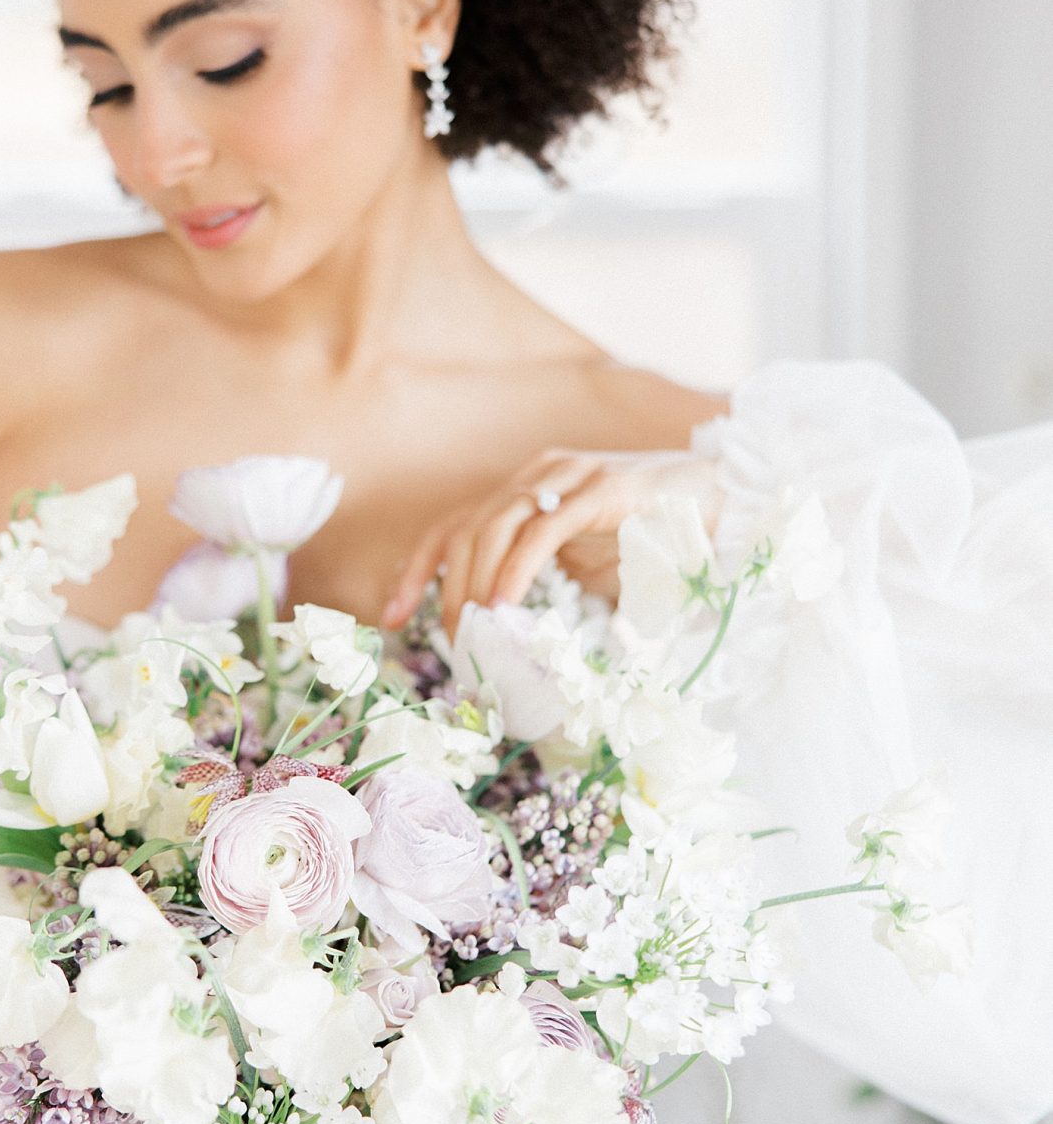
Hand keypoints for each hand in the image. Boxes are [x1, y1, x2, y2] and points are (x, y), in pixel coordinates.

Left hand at [382, 447, 723, 640]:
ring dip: (476, 582)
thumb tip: (510, 647)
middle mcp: (540, 477)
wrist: (731, 504)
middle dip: (444, 588)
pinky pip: (544, 529)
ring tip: (472, 630)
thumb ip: (553, 594)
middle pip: (465, 528)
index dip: (418, 570)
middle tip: (446, 641)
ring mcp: (570, 478)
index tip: (393, 617)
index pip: (454, 527)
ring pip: (495, 525)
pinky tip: (505, 605)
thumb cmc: (662, 542)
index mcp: (529, 493)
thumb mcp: (591, 573)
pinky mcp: (604, 490)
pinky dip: (517, 568)